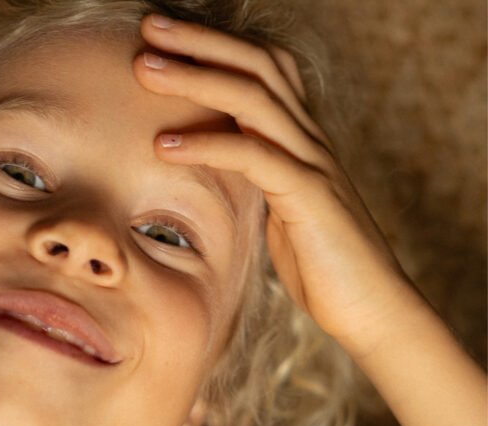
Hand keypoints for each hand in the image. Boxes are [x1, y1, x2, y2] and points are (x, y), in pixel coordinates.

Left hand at [132, 15, 421, 358]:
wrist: (370, 308)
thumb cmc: (318, 263)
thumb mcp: (274, 209)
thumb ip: (248, 176)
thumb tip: (201, 160)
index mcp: (299, 137)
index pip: (261, 68)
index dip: (214, 44)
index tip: (162, 35)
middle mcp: (308, 138)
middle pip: (256, 65)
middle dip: (200, 41)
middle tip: (149, 25)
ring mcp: (313, 163)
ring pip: (254, 99)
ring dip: (194, 78)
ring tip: (144, 68)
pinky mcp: (310, 196)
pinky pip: (254, 156)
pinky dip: (206, 145)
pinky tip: (163, 146)